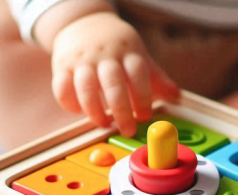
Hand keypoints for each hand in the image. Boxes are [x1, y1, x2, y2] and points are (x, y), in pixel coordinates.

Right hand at [51, 12, 178, 135]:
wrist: (83, 22)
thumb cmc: (116, 45)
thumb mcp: (138, 54)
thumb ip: (155, 77)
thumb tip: (176, 95)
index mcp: (127, 52)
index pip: (138, 74)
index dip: (143, 97)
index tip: (145, 116)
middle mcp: (105, 56)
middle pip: (113, 85)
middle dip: (122, 111)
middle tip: (128, 130)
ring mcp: (82, 61)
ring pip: (86, 88)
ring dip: (95, 111)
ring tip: (104, 124)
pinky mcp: (62, 67)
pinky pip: (62, 87)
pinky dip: (69, 103)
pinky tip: (79, 112)